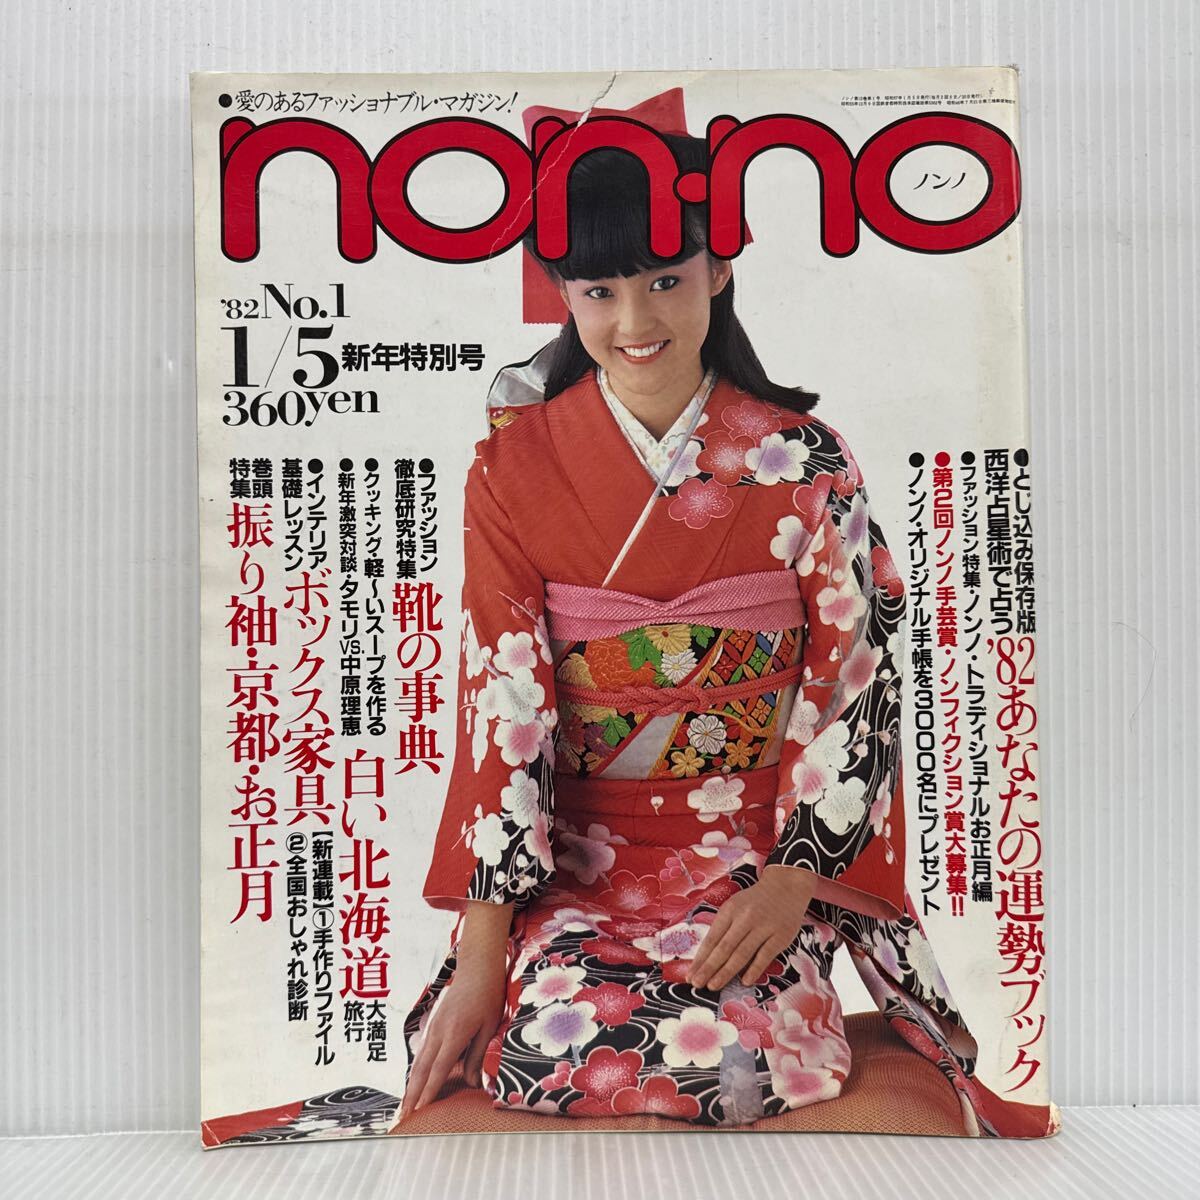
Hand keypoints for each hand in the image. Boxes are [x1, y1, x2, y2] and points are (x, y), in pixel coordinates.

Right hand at [400, 904, 511, 1119]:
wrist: (477, 967)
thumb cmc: (488, 996)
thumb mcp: (489, 1027)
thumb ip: (477, 1056)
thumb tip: (471, 1083)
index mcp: (454, 1034)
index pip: (439, 1069)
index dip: (429, 1091)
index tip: (419, 1110)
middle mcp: (438, 1032)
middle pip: (421, 1068)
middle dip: (411, 1094)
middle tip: (402, 1116)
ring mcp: (433, 1026)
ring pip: (418, 1060)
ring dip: (410, 1083)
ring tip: (405, 1104)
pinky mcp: (433, 1023)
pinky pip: (422, 1050)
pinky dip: (416, 1068)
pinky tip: (416, 1079)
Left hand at [686, 865, 817, 991]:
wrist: (786, 887)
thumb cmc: (755, 902)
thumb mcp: (734, 906)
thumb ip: (723, 928)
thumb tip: (706, 958)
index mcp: (730, 910)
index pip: (712, 938)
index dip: (700, 958)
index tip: (690, 974)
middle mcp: (745, 918)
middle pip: (724, 947)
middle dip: (708, 968)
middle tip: (696, 983)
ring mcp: (763, 927)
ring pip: (742, 953)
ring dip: (726, 972)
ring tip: (713, 986)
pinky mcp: (780, 936)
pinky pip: (765, 955)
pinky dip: (754, 970)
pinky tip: (744, 981)